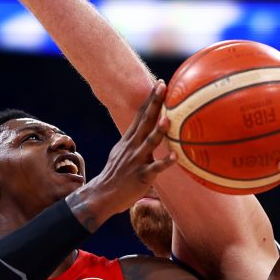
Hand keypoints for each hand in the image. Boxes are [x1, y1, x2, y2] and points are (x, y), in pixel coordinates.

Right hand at [67, 81, 176, 230]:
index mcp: (129, 140)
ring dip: (159, 131)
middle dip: (155, 103)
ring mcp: (137, 160)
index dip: (150, 99)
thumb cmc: (116, 175)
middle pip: (145, 121)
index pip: (141, 115)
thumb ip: (134, 141)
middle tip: (163, 86)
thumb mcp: (121, 152)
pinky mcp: (142, 175)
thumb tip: (145, 131)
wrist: (102, 195)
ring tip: (168, 119)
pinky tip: (176, 157)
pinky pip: (156, 168)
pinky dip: (166, 162)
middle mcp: (133, 146)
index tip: (160, 83)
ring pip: (150, 142)